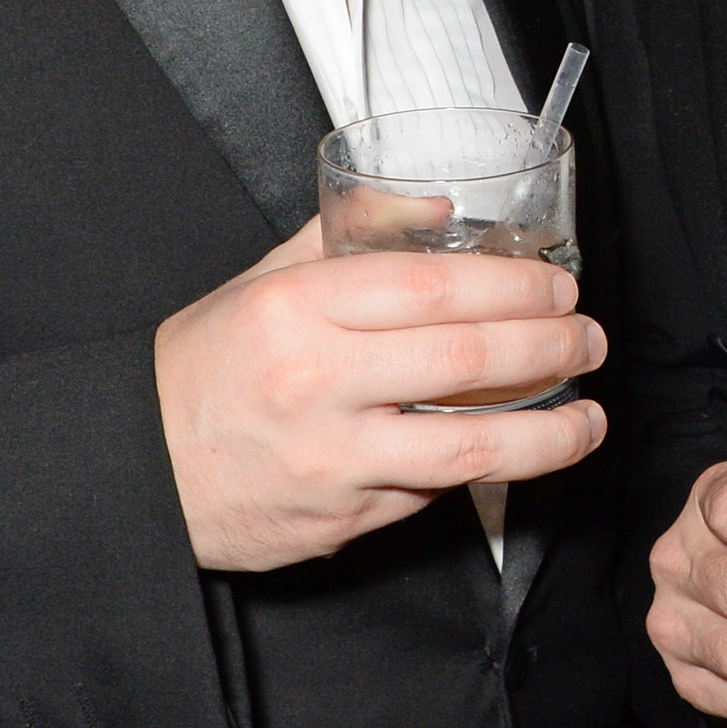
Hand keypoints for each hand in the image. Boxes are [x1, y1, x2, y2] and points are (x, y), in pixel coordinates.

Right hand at [155, 227, 607, 571]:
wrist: (137, 466)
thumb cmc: (206, 367)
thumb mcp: (265, 279)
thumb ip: (352, 235)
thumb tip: (439, 208)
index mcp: (299, 310)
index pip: (435, 289)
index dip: (514, 288)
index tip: (558, 288)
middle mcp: (318, 383)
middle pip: (467, 360)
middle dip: (550, 348)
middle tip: (589, 341)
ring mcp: (333, 459)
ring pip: (469, 449)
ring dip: (549, 435)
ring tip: (589, 420)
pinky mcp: (341, 519)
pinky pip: (429, 495)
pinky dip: (477, 474)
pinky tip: (509, 453)